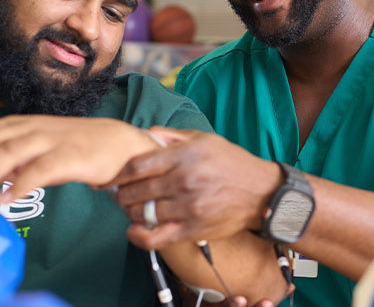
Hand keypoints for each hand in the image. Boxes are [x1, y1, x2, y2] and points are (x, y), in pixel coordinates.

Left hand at [0, 115, 158, 204]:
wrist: (120, 144)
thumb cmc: (73, 149)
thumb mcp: (32, 150)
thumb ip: (4, 159)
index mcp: (14, 125)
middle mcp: (27, 127)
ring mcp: (48, 139)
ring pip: (5, 153)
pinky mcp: (70, 156)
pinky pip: (40, 170)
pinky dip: (19, 185)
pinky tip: (3, 201)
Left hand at [106, 127, 281, 249]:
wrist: (262, 192)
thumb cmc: (232, 163)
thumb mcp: (204, 139)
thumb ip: (172, 136)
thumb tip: (145, 135)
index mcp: (183, 157)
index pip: (137, 166)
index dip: (118, 174)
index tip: (111, 178)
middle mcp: (183, 181)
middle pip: (136, 191)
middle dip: (120, 194)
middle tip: (117, 194)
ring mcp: (188, 207)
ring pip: (143, 213)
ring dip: (129, 212)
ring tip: (128, 208)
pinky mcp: (193, 229)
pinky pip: (156, 237)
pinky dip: (139, 235)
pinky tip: (134, 229)